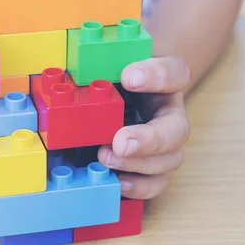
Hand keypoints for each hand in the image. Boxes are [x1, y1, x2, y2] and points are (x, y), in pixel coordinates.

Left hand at [98, 56, 190, 198]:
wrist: (122, 88)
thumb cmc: (116, 71)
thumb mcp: (109, 59)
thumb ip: (99, 60)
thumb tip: (67, 65)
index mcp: (164, 79)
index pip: (174, 72)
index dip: (156, 76)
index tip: (128, 76)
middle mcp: (169, 112)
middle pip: (177, 128)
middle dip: (149, 139)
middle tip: (120, 142)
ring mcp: (164, 141)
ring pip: (170, 159)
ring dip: (139, 164)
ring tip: (105, 158)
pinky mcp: (152, 164)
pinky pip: (156, 182)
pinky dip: (139, 186)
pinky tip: (116, 182)